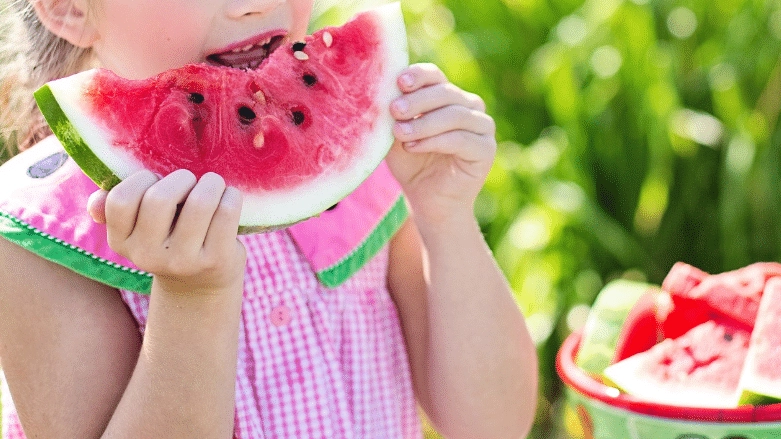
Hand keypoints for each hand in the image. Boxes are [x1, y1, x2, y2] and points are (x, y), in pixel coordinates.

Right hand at [88, 169, 245, 295]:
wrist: (201, 284)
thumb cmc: (169, 239)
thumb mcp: (139, 229)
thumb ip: (116, 210)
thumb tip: (95, 203)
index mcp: (122, 242)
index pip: (121, 200)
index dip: (142, 179)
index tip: (157, 181)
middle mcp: (148, 256)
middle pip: (159, 199)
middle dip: (181, 178)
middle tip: (191, 182)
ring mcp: (183, 261)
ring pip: (200, 203)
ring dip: (211, 183)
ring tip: (213, 185)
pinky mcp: (216, 261)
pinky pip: (226, 213)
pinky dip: (231, 196)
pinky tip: (229, 198)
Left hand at [386, 63, 495, 225]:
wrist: (428, 201)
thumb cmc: (411, 164)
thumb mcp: (397, 135)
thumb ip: (394, 114)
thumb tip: (382, 90)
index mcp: (448, 96)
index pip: (435, 76)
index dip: (418, 76)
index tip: (399, 82)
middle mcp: (469, 106)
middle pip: (445, 92)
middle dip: (417, 101)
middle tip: (394, 110)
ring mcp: (482, 126)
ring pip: (454, 114)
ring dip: (424, 123)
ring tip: (400, 133)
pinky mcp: (486, 149)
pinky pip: (461, 139)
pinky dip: (435, 141)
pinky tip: (413, 147)